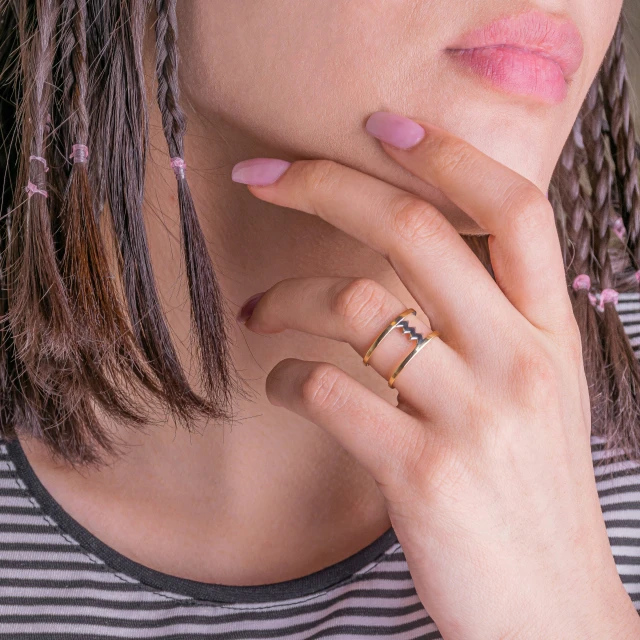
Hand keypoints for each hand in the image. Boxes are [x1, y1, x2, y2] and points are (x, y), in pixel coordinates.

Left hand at [231, 112, 639, 638]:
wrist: (552, 613)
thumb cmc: (530, 495)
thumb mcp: (534, 398)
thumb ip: (490, 330)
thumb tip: (408, 271)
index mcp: (547, 335)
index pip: (515, 209)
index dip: (447, 153)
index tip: (384, 126)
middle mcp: (517, 361)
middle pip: (412, 229)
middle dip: (324, 184)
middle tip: (264, 175)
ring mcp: (471, 417)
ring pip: (355, 303)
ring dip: (286, 297)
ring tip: (257, 315)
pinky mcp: (419, 473)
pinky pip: (329, 390)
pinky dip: (287, 378)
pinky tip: (281, 385)